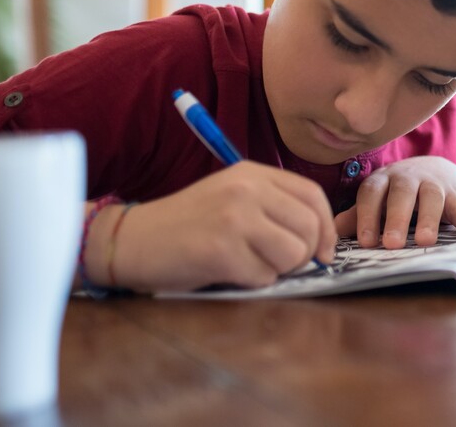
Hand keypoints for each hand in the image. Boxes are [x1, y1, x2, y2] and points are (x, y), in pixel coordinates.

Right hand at [110, 162, 336, 291]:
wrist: (129, 240)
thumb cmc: (186, 226)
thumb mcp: (232, 198)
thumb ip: (274, 208)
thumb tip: (323, 243)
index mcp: (252, 173)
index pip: (313, 196)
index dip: (326, 228)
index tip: (323, 251)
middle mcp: (246, 189)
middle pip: (310, 228)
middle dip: (305, 255)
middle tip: (279, 263)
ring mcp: (234, 217)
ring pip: (294, 254)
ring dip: (277, 270)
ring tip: (248, 264)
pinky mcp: (221, 250)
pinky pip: (264, 276)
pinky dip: (252, 282)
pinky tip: (227, 272)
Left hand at [333, 156, 455, 247]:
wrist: (439, 169)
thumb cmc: (400, 193)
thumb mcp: (378, 200)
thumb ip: (358, 215)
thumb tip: (330, 231)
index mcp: (383, 180)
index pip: (372, 193)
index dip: (367, 216)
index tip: (366, 242)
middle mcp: (408, 178)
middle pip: (402, 194)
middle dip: (397, 218)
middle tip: (393, 244)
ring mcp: (434, 184)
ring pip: (432, 197)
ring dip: (429, 219)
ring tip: (425, 241)